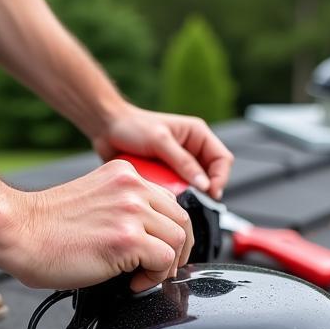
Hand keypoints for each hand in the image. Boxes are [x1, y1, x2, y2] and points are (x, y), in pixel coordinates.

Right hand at [1, 160, 194, 291]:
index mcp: (123, 175)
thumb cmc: (46, 227)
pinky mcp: (128, 238)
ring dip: (165, 265)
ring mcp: (131, 211)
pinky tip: (133, 282)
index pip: (170, 201)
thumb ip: (122, 207)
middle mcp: (132, 188)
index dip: (169, 231)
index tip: (160, 250)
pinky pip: (165, 260)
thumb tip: (147, 235)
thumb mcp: (94, 201)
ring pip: (178, 239)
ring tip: (142, 276)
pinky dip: (155, 277)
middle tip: (159, 269)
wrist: (18, 233)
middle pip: (181, 219)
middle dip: (177, 250)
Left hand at [91, 104, 233, 199]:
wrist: (106, 129)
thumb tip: (204, 185)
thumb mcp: (160, 141)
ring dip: (188, 195)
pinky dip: (173, 197)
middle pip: (211, 176)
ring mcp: (179, 165)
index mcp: (198, 135)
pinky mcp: (166, 176)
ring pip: (195, 187)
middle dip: (205, 190)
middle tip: (194, 201)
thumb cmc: (132, 127)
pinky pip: (177, 191)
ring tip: (176, 198)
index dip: (220, 178)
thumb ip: (183, 162)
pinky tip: (164, 198)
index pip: (222, 159)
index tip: (210, 193)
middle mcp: (192, 150)